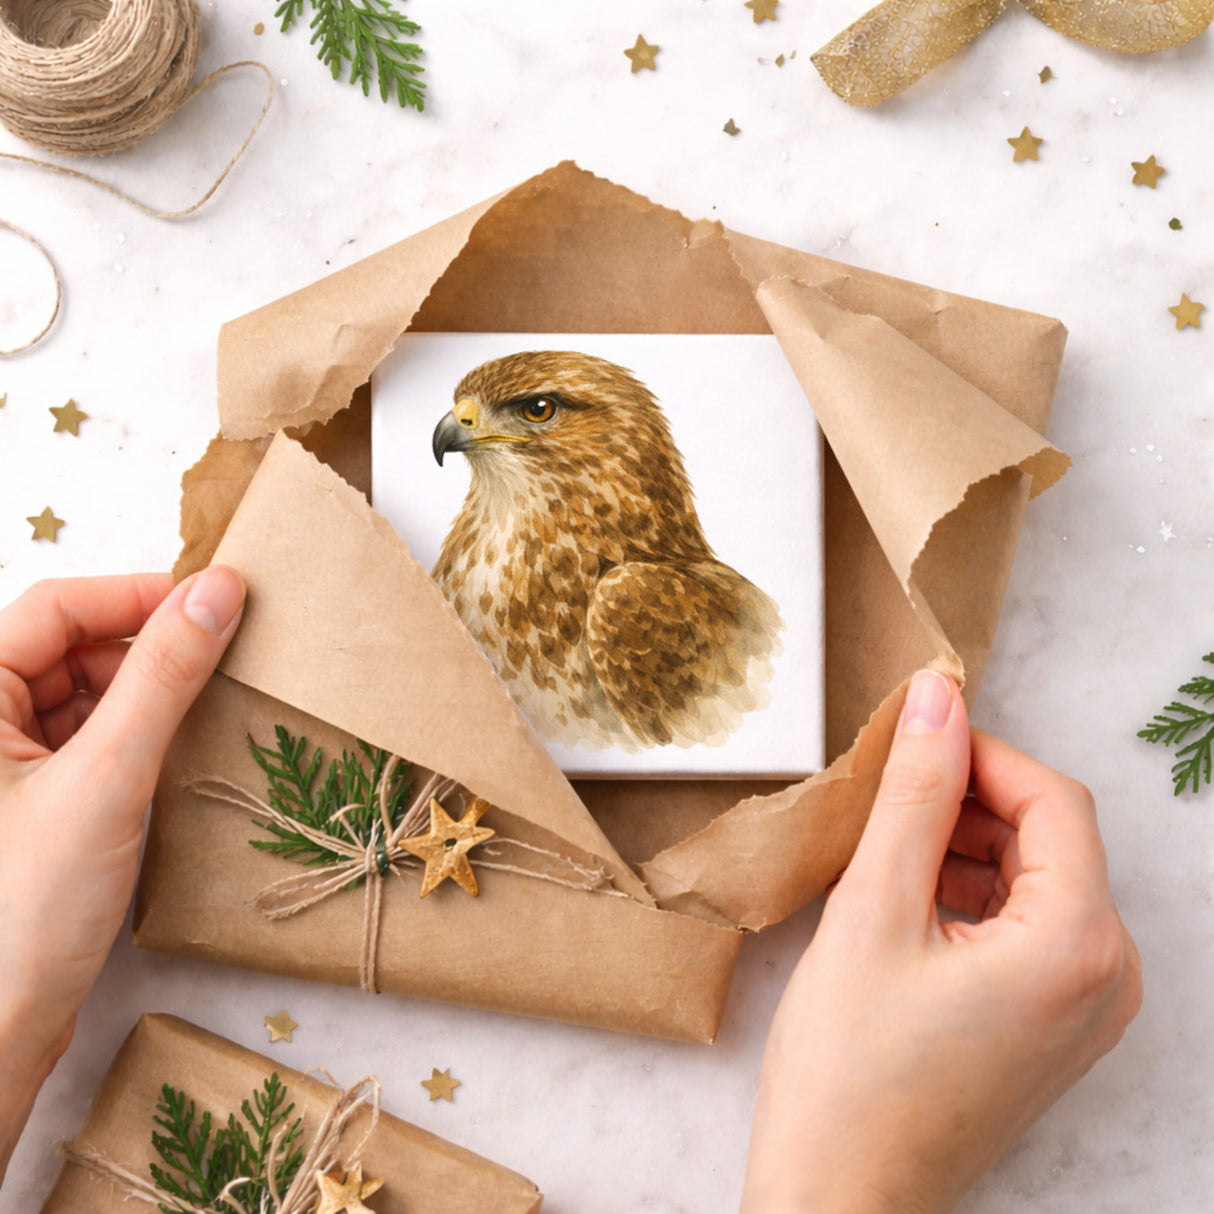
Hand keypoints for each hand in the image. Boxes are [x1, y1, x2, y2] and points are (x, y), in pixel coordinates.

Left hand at [0, 569, 244, 1181]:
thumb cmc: (23, 910)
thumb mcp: (107, 777)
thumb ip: (164, 677)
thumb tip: (218, 591)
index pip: (54, 608)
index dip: (135, 595)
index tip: (216, 600)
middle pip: (70, 647)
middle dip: (147, 645)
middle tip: (226, 651)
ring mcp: (6, 767)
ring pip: (86, 694)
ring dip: (148, 691)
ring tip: (212, 701)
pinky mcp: (34, 803)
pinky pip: (92, 740)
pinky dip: (139, 734)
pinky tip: (181, 749)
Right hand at [741, 669, 1142, 1213]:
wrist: (840, 1198)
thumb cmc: (849, 1072)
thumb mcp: (873, 910)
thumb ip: (913, 794)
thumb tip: (937, 699)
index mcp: (1078, 945)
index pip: (1052, 799)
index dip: (979, 754)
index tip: (909, 739)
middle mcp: (1108, 979)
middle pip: (1049, 838)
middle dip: (967, 804)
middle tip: (881, 802)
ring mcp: (1086, 1010)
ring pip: (1035, 880)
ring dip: (963, 849)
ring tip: (880, 857)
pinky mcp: (1055, 1028)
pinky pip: (1028, 929)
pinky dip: (970, 898)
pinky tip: (902, 905)